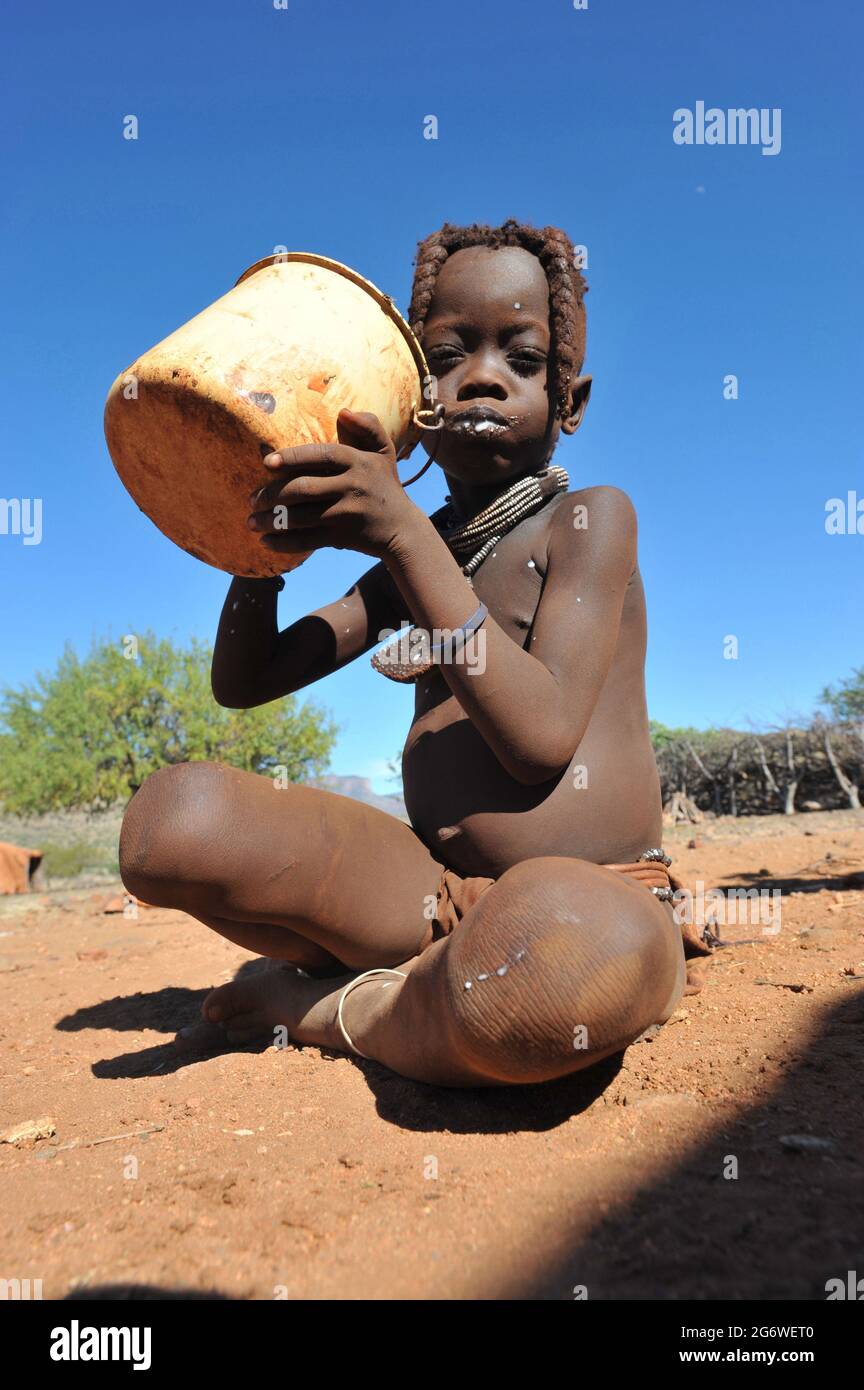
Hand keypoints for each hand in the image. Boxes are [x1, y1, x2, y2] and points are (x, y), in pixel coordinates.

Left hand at [247, 410, 417, 559]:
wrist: (403, 529)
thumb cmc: (385, 485)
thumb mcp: (384, 452)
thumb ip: (368, 426)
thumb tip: (343, 412)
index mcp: (357, 461)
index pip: (320, 455)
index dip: (292, 458)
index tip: (267, 463)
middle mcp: (352, 486)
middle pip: (303, 488)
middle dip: (272, 494)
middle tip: (251, 499)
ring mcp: (347, 514)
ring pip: (301, 517)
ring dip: (271, 521)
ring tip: (251, 521)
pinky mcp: (342, 537)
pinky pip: (307, 540)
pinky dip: (284, 543)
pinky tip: (266, 542)